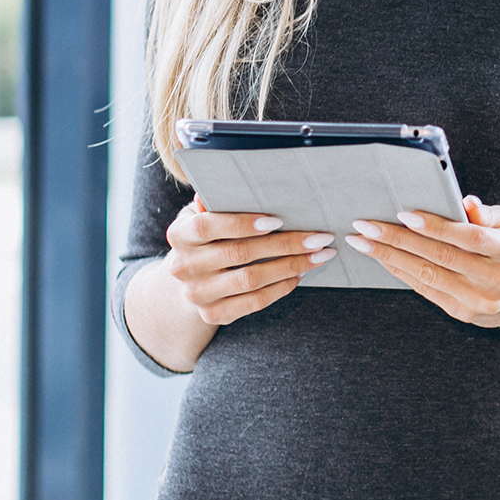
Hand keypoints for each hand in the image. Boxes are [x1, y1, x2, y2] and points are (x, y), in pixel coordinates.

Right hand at [162, 196, 338, 325]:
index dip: (242, 223)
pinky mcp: (212, 314)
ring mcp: (197, 294)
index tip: (279, 219)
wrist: (192, 279)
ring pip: (251, 280)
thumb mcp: (205, 214)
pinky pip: (254, 302)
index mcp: (179, 234)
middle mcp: (184, 266)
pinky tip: (300, 274)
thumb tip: (239, 186)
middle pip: (239, 254)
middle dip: (285, 244)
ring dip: (291, 266)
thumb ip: (218, 202)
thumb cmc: (209, 236)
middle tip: (320, 237)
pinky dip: (281, 288)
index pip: (207, 226)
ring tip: (319, 255)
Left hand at [347, 196, 499, 327]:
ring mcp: (480, 301)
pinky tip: (385, 259)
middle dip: (398, 240)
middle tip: (366, 226)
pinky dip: (403, 273)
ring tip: (364, 242)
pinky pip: (427, 291)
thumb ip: (490, 214)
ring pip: (428, 276)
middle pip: (441, 257)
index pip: (468, 237)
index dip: (435, 227)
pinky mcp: (465, 314)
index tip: (403, 214)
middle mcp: (497, 280)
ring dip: (391, 257)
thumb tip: (466, 202)